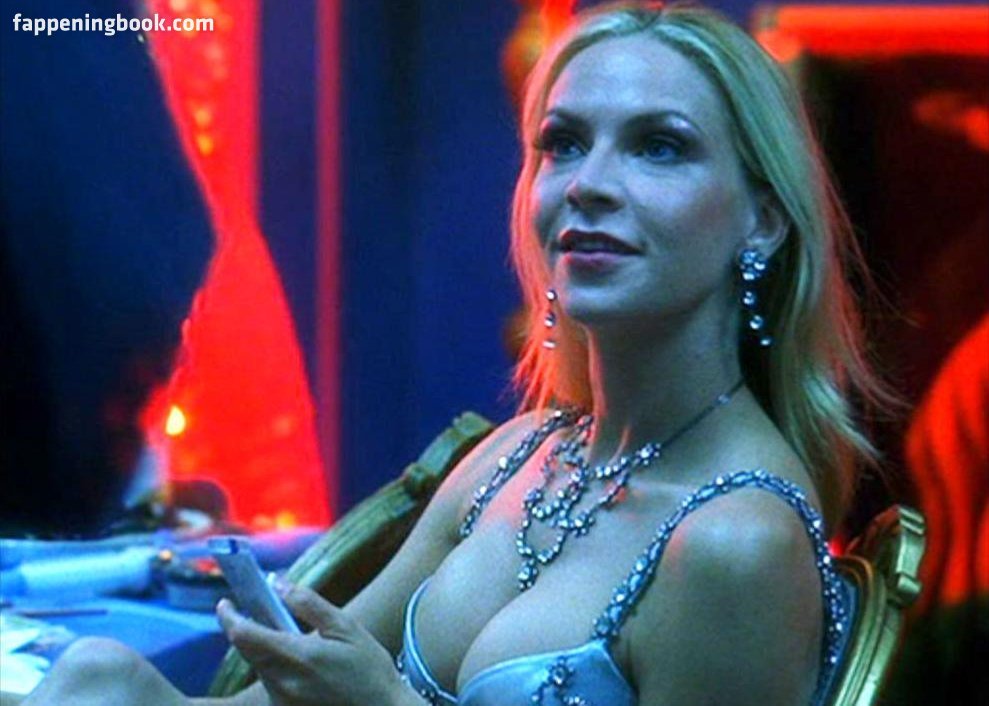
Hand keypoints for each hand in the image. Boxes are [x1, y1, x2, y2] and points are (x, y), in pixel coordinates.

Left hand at [216, 582, 413, 705]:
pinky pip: (273, 686)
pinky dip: (279, 671)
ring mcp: (282, 703)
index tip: (225, 603)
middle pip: (248, 652)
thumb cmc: (369, 669)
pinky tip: (307, 671)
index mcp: (297, 656)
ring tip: (298, 646)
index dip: (228, 617)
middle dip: (248, 631)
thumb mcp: (346, 628)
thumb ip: (309, 604)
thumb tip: (279, 584)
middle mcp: (283, 683)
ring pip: (261, 669)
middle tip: (263, 615)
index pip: (244, 635)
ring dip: (267, 652)